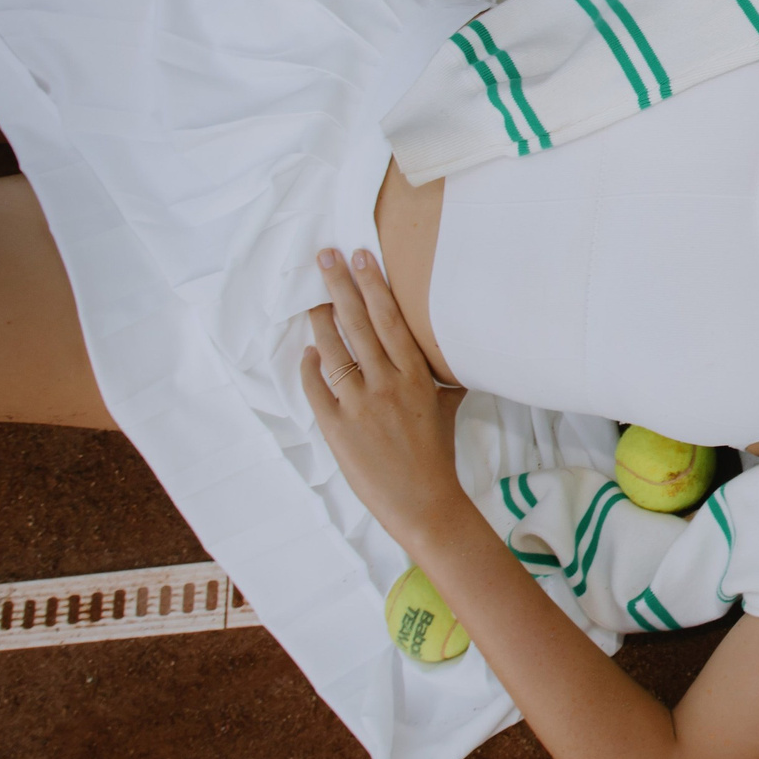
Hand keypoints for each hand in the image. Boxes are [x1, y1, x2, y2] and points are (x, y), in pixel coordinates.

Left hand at [300, 247, 469, 545]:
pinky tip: (307, 353)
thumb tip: (451, 357)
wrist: (423, 503)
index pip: (391, 320)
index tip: (360, 256)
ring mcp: (360, 406)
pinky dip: (309, 368)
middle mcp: (388, 385)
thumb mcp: (447, 409)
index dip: (373, 286)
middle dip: (340, 287)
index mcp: (416, 377)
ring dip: (320, 322)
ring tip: (312, 300)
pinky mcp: (338, 428)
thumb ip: (443, 379)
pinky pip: (318, 389)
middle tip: (325, 257)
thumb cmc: (436, 455)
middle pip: (360, 325)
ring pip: (334, 352)